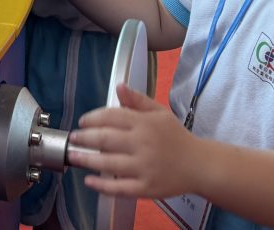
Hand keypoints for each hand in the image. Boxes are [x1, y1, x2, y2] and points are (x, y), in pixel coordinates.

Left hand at [67, 84, 202, 198]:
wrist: (200, 165)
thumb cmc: (177, 138)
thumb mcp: (160, 113)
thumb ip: (137, 100)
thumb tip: (119, 86)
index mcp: (145, 123)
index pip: (112, 116)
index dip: (93, 118)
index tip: (82, 122)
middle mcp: (143, 144)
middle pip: (105, 139)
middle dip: (84, 138)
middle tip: (72, 139)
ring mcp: (144, 167)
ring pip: (108, 163)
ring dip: (86, 160)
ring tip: (73, 156)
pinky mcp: (146, 188)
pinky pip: (119, 188)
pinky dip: (101, 185)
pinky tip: (89, 181)